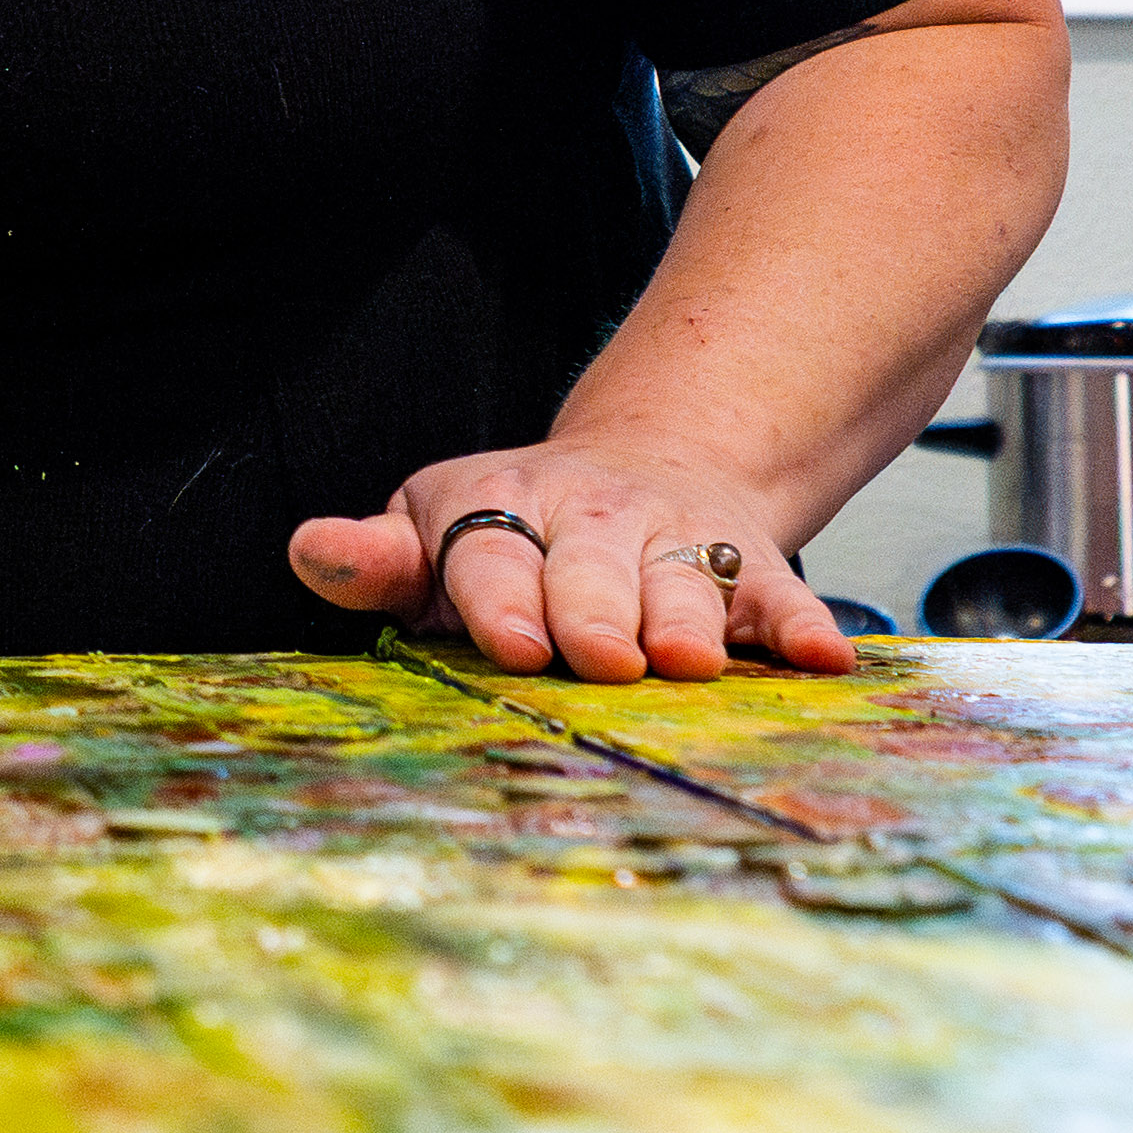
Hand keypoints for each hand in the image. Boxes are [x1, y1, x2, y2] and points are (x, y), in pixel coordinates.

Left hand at [287, 438, 853, 683]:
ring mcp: (672, 537)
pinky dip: (800, 624)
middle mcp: (588, 516)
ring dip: (688, 617)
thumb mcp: (427, 537)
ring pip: (684, 579)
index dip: (502, 600)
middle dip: (594, 612)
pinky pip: (778, 592)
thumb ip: (373, 561)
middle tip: (602, 661)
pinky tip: (823, 658)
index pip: (490, 552)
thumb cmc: (508, 537)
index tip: (515, 647)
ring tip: (688, 662)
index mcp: (496, 507)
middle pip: (589, 566)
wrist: (638, 471)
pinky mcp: (747, 562)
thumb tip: (308, 549)